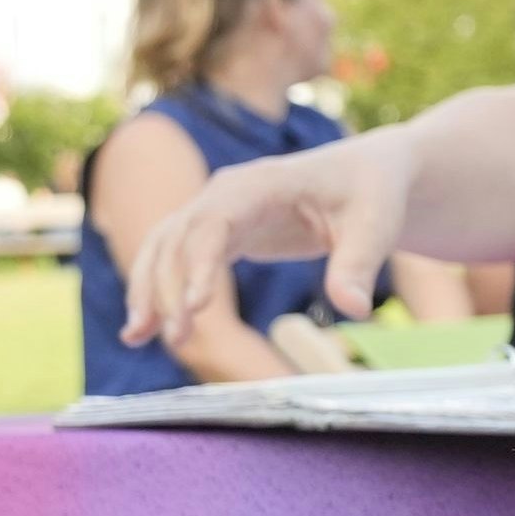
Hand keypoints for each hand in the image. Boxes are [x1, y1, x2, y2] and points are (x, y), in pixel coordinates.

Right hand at [123, 129, 421, 345]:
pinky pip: (176, 258)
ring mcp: (217, 210)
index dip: (201, 264)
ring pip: (165, 247)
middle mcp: (226, 193)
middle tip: (180, 341)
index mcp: (261, 185)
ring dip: (149, 290)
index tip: (197, 308)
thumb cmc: (372, 193)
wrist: (367, 174)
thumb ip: (359, 265)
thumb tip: (353, 310)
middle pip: (179, 238)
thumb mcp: (376, 225)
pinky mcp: (220, 231)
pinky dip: (158, 289)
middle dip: (169, 287)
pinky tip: (145, 330)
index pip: (215, 223)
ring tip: (138, 337)